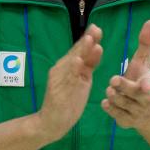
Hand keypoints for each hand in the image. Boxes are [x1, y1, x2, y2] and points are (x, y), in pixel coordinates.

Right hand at [36, 25, 103, 142]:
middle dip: (86, 40)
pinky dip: (73, 69)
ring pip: (72, 62)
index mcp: (68, 66)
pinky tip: (78, 61)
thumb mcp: (82, 80)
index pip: (79, 50)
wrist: (52, 122)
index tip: (97, 27)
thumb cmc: (68, 101)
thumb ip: (88, 65)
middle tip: (96, 29)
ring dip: (81, 50)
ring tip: (90, 39)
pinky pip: (67, 78)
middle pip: (76, 52)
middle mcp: (61, 69)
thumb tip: (98, 48)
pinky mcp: (58, 90)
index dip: (88, 39)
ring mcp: (59, 79)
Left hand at [102, 19, 149, 130]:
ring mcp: (137, 113)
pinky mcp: (127, 122)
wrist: (147, 110)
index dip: (148, 85)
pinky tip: (105, 103)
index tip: (146, 85)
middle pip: (134, 95)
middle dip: (124, 87)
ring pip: (122, 104)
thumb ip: (146, 42)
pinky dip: (110, 109)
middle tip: (112, 81)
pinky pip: (116, 115)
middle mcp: (146, 100)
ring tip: (110, 90)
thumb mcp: (145, 61)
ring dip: (114, 96)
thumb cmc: (142, 78)